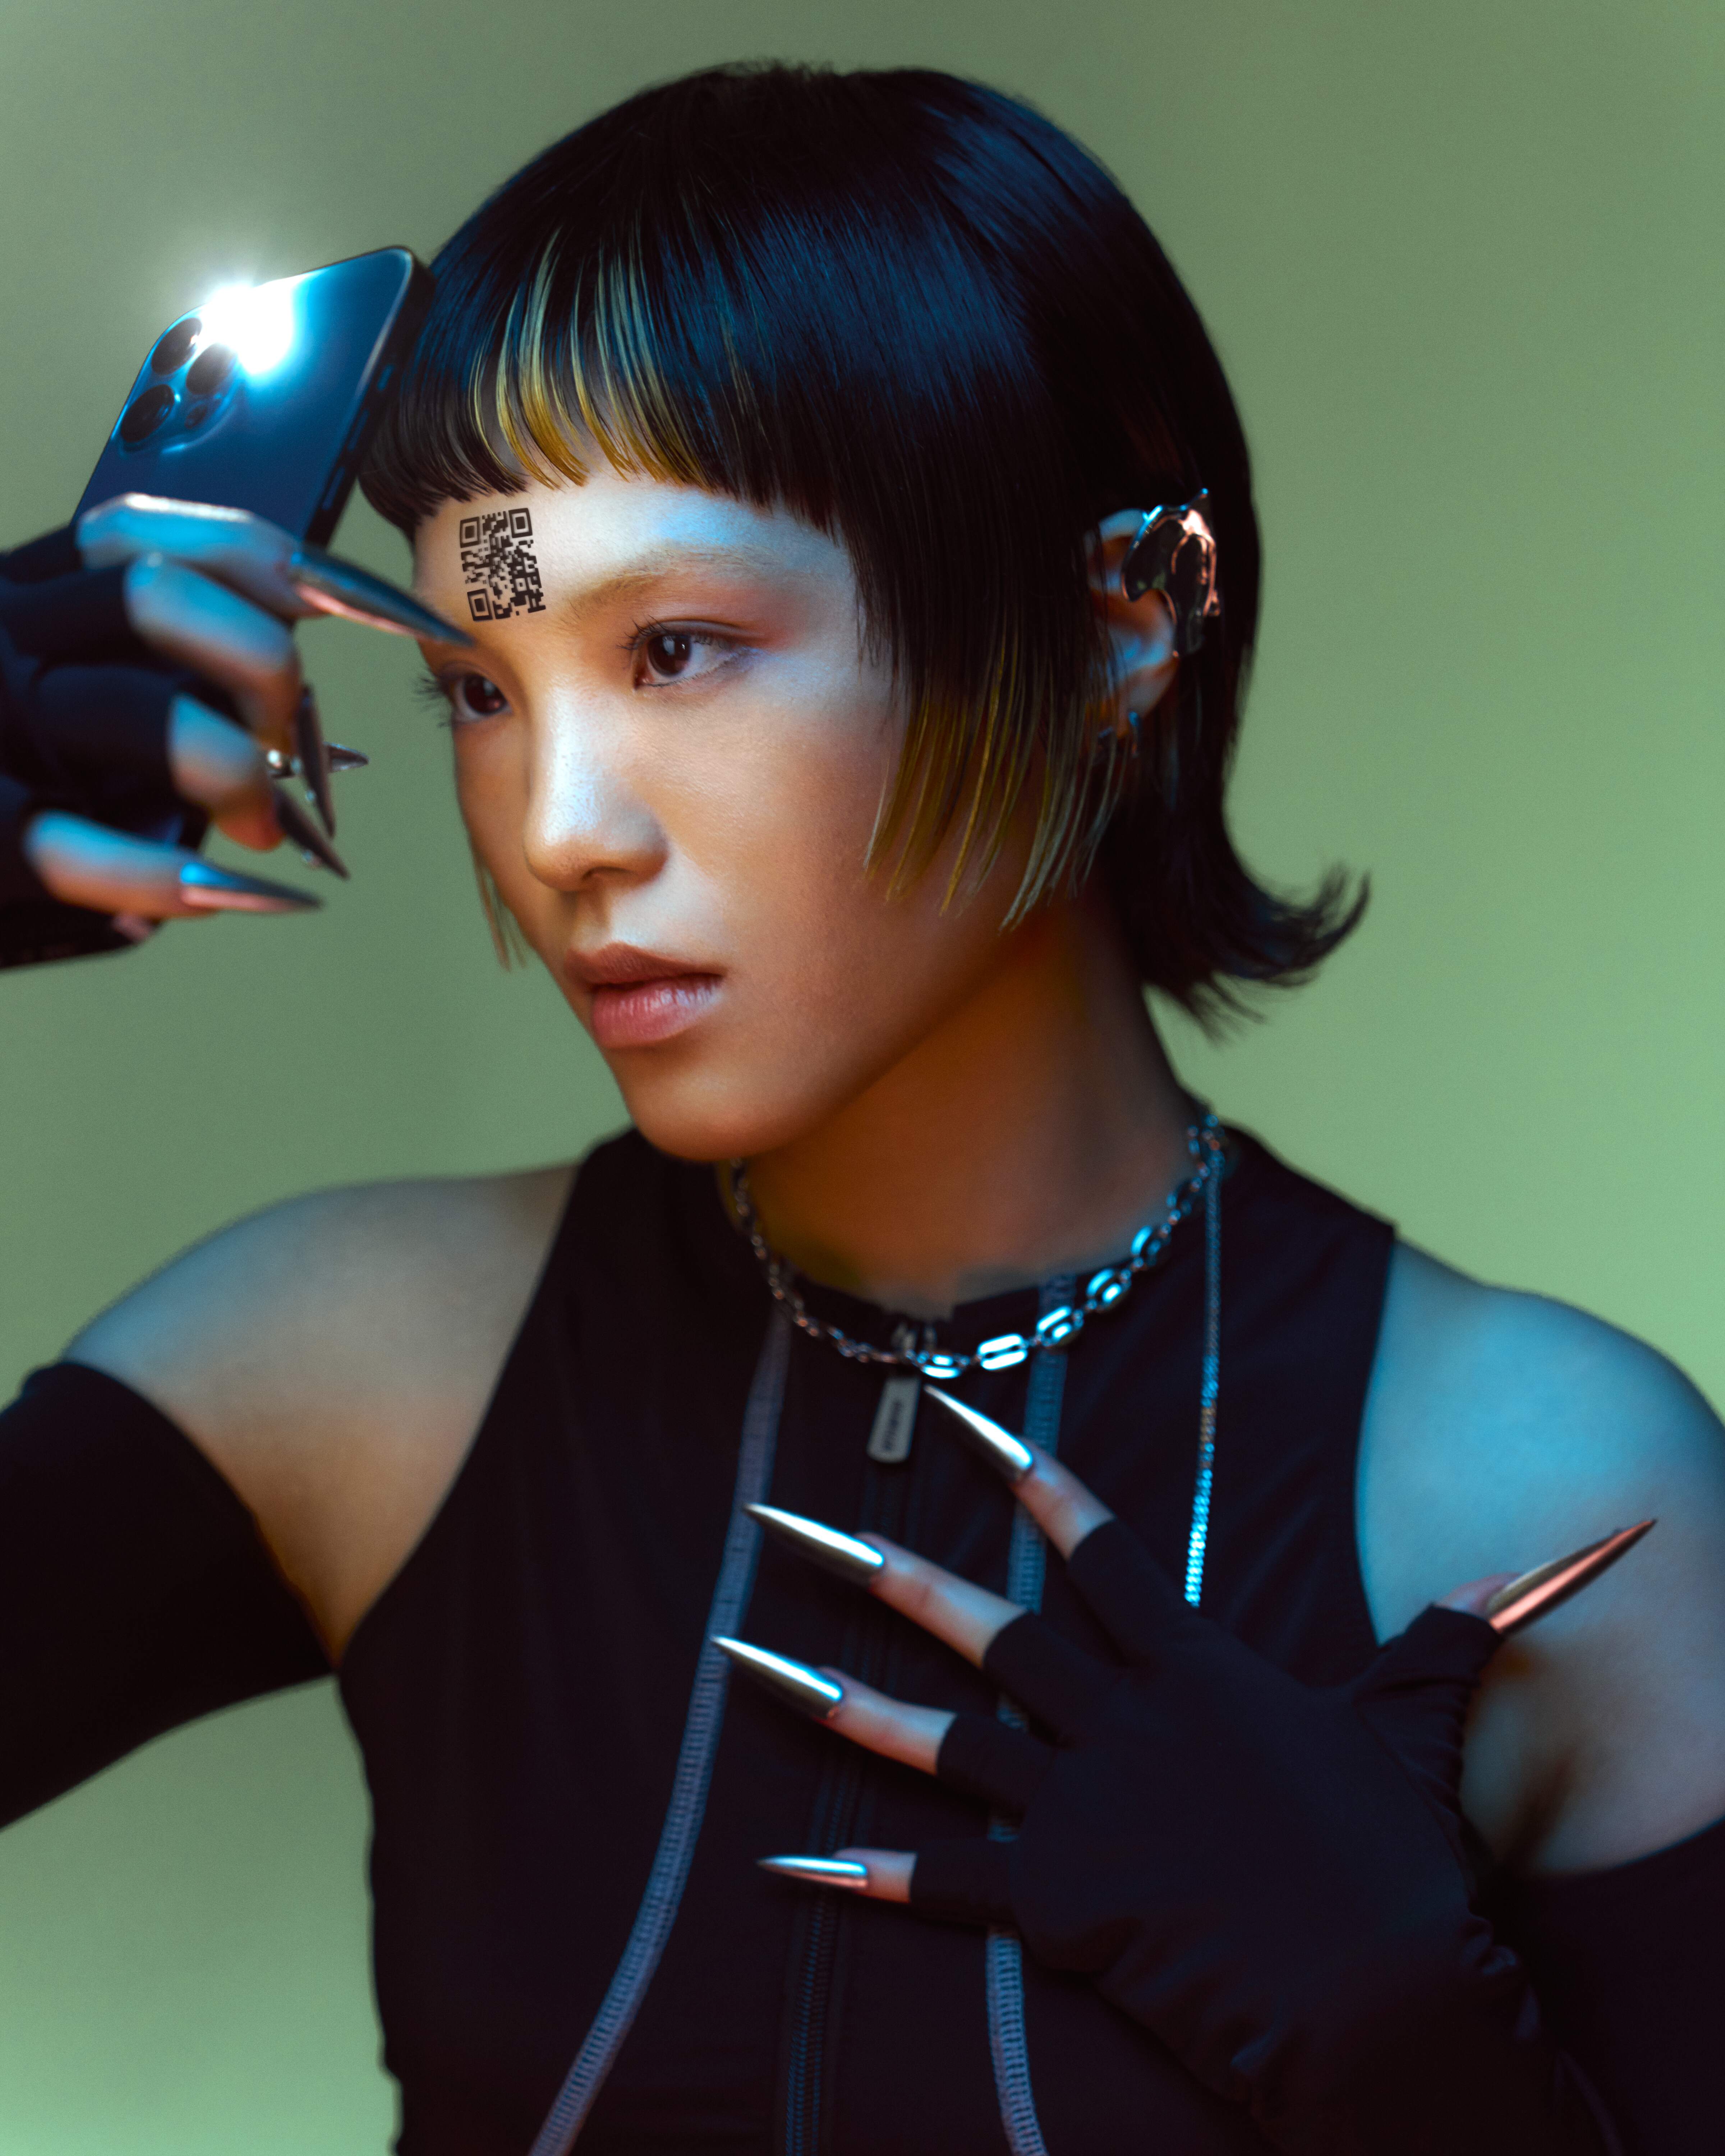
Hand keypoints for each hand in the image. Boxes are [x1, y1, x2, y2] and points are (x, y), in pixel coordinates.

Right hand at [0, 494, 460, 927]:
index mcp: (31, 592)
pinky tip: (247, 898)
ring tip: (271, 832)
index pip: (171, 536)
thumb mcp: (64, 685)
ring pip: (141, 716)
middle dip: (263, 667)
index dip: (296, 564)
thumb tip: (307, 720)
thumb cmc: (8, 762)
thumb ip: (155, 673)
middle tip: (296, 745)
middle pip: (159, 597)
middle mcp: (3, 636)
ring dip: (239, 774)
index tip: (404, 615)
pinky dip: (176, 882)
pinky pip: (75, 849)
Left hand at [723, 1412, 1639, 2151]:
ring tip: (747, 1665)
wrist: (1380, 1991)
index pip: (1094, 1544)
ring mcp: (1081, 1813)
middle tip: (784, 1520)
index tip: (957, 1412)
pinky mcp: (1059, 1906)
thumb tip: (1533, 1571)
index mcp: (1191, 1669)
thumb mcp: (1418, 1732)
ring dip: (838, 1704)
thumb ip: (1454, 1638)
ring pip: (938, 1743)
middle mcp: (1119, 1724)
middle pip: (984, 1628)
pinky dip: (861, 1881)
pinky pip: (942, 1887)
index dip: (1026, 1473)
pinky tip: (783, 1865)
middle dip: (879, 1569)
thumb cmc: (1397, 1858)